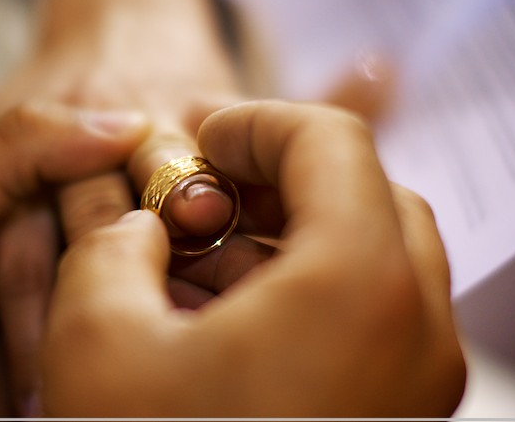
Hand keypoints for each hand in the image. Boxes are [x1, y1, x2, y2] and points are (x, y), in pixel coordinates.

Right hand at [42, 100, 465, 416]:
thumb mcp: (94, 336)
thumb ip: (111, 242)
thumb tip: (138, 227)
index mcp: (354, 287)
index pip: (332, 143)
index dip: (259, 122)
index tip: (205, 136)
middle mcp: (414, 330)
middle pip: (367, 192)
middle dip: (283, 174)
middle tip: (212, 188)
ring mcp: (419, 378)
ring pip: (377, 253)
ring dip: (298, 232)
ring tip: (214, 255)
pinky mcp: (401, 412)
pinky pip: (373, 315)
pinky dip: (313, 288)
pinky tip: (238, 315)